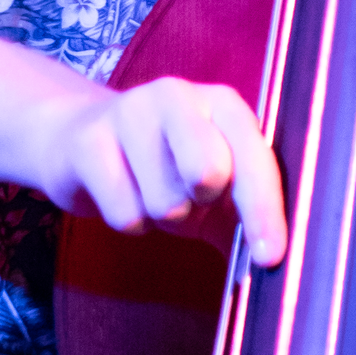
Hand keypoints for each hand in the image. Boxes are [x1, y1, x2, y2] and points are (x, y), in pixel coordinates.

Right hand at [33, 72, 287, 267]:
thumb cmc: (165, 168)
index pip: (253, 156)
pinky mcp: (89, 140)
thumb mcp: (215, 187)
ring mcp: (130, 111)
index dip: (264, 209)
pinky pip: (125, 214)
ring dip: (163, 218)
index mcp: (222, 104)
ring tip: (152, 194)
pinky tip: (122, 195)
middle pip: (208, 171)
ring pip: (166, 203)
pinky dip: (131, 223)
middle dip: (200, 205)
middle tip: (191, 200)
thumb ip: (246, 212)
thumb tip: (272, 259)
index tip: (270, 257)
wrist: (82, 140)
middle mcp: (178, 95)